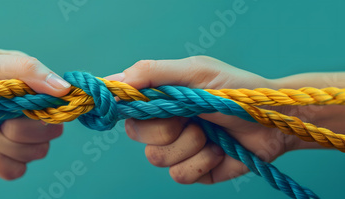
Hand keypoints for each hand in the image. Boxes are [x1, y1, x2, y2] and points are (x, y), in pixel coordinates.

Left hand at [0, 48, 71, 179]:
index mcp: (23, 90)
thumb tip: (64, 89)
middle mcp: (21, 115)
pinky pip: (14, 171)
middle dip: (24, 130)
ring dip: (6, 145)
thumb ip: (24, 70)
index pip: (57, 104)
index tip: (32, 109)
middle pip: (50, 133)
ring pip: (35, 154)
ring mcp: (8, 140)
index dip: (53, 110)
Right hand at [105, 56, 317, 183]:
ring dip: (188, 144)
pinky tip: (218, 150)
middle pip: (136, 133)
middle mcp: (165, 123)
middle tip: (190, 118)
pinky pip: (178, 175)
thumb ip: (153, 73)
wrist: (274, 120)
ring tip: (210, 134)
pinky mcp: (193, 171)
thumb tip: (114, 81)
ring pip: (156, 157)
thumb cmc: (238, 89)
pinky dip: (201, 162)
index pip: (127, 105)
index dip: (126, 107)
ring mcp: (178, 149)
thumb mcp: (195, 71)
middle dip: (165, 127)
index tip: (132, 105)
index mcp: (162, 99)